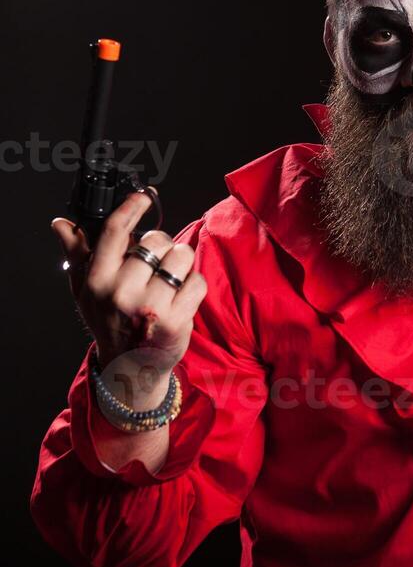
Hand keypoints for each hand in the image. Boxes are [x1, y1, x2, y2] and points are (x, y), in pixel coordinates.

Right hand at [52, 193, 206, 395]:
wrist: (130, 368)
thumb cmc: (109, 322)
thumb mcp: (86, 290)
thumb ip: (77, 254)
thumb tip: (61, 224)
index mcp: (97, 280)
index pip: (115, 231)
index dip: (131, 207)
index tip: (143, 197)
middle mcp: (121, 292)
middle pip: (156, 240)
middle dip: (163, 244)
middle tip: (157, 262)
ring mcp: (149, 307)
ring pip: (181, 256)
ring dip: (181, 263)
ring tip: (170, 280)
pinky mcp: (175, 321)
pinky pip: (197, 281)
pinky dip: (194, 285)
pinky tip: (181, 297)